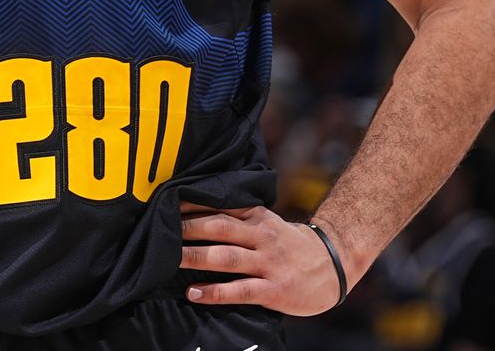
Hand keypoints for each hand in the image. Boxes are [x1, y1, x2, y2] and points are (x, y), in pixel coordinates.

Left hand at [179, 204, 343, 314]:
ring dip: (195, 257)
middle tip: (160, 229)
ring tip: (168, 259)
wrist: (334, 265)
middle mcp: (262, 237)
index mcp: (260, 218)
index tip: (167, 201)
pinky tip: (193, 293)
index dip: (195, 203)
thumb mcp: (269, 224)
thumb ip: (241, 220)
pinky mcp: (273, 290)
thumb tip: (198, 214)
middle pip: (220, 228)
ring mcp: (268, 263)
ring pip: (226, 257)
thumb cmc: (292, 246)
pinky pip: (240, 291)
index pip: (224, 205)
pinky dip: (215, 292)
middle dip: (188, 228)